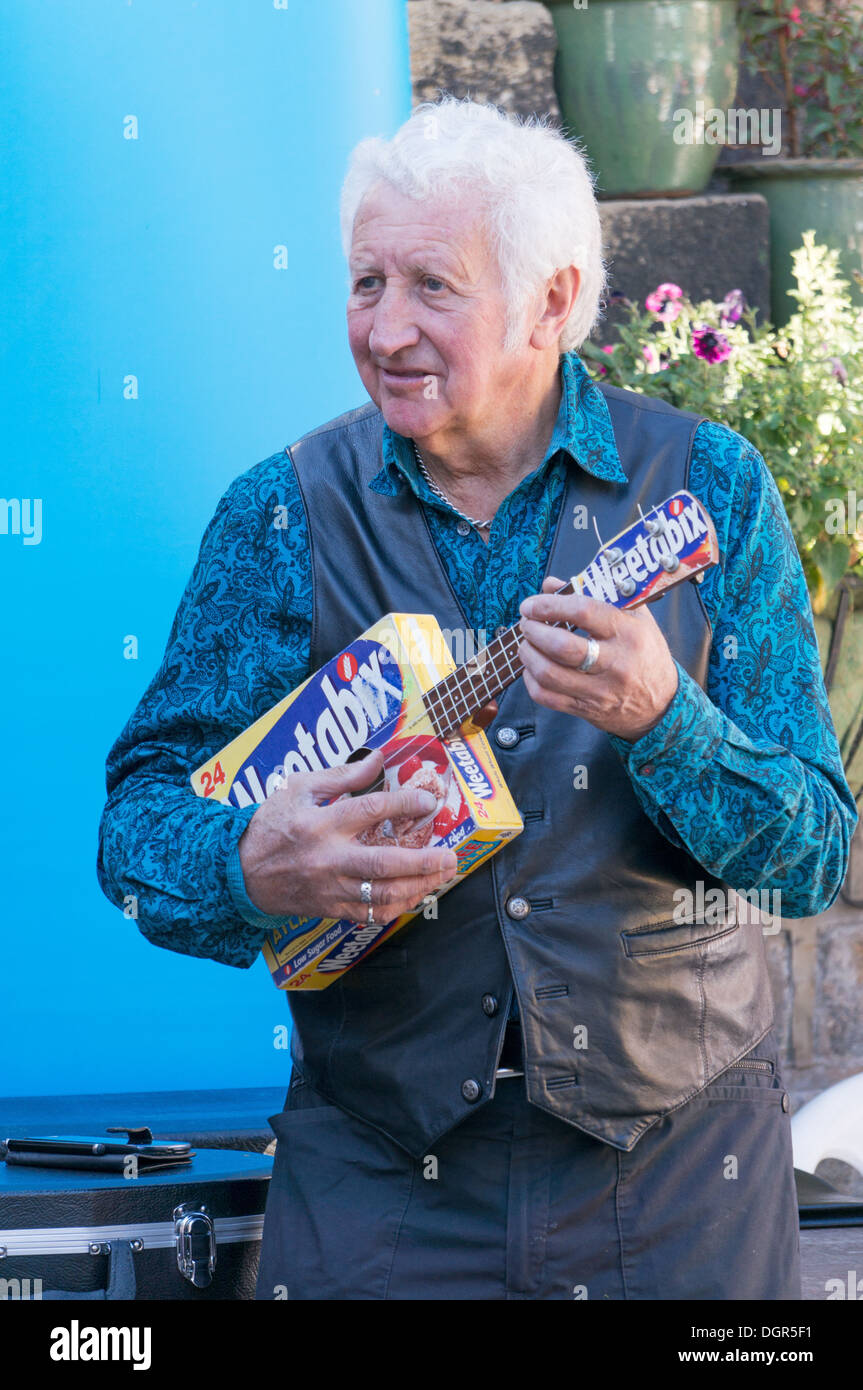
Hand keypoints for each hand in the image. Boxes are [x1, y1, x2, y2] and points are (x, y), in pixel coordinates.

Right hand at [237, 749, 457, 921]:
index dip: (404, 805)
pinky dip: (396, 907)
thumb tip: (378, 759)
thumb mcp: (299, 788)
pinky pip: (369, 914)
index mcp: (321, 824)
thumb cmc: (270, 824)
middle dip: (423, 862)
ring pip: (381, 894)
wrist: (241, 872)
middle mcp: (328, 859)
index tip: (428, 802)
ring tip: (442, 876)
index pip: (371, 812)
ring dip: (417, 887)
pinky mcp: (330, 908)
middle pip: (383, 864)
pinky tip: (415, 894)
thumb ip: (342, 776)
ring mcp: (330, 888)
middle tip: (449, 855)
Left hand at [517, 576, 678, 741]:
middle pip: (561, 646)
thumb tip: (552, 585)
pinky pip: (547, 697)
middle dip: (534, 630)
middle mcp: (615, 663)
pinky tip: (532, 668)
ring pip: (549, 674)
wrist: (662, 704)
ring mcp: (599, 690)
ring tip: (527, 643)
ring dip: (528, 654)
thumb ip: (595, 595)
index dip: (550, 605)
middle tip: (527, 622)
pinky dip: (531, 680)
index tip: (533, 604)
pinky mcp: (586, 709)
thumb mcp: (635, 618)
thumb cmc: (645, 654)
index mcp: (628, 633)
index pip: (583, 612)